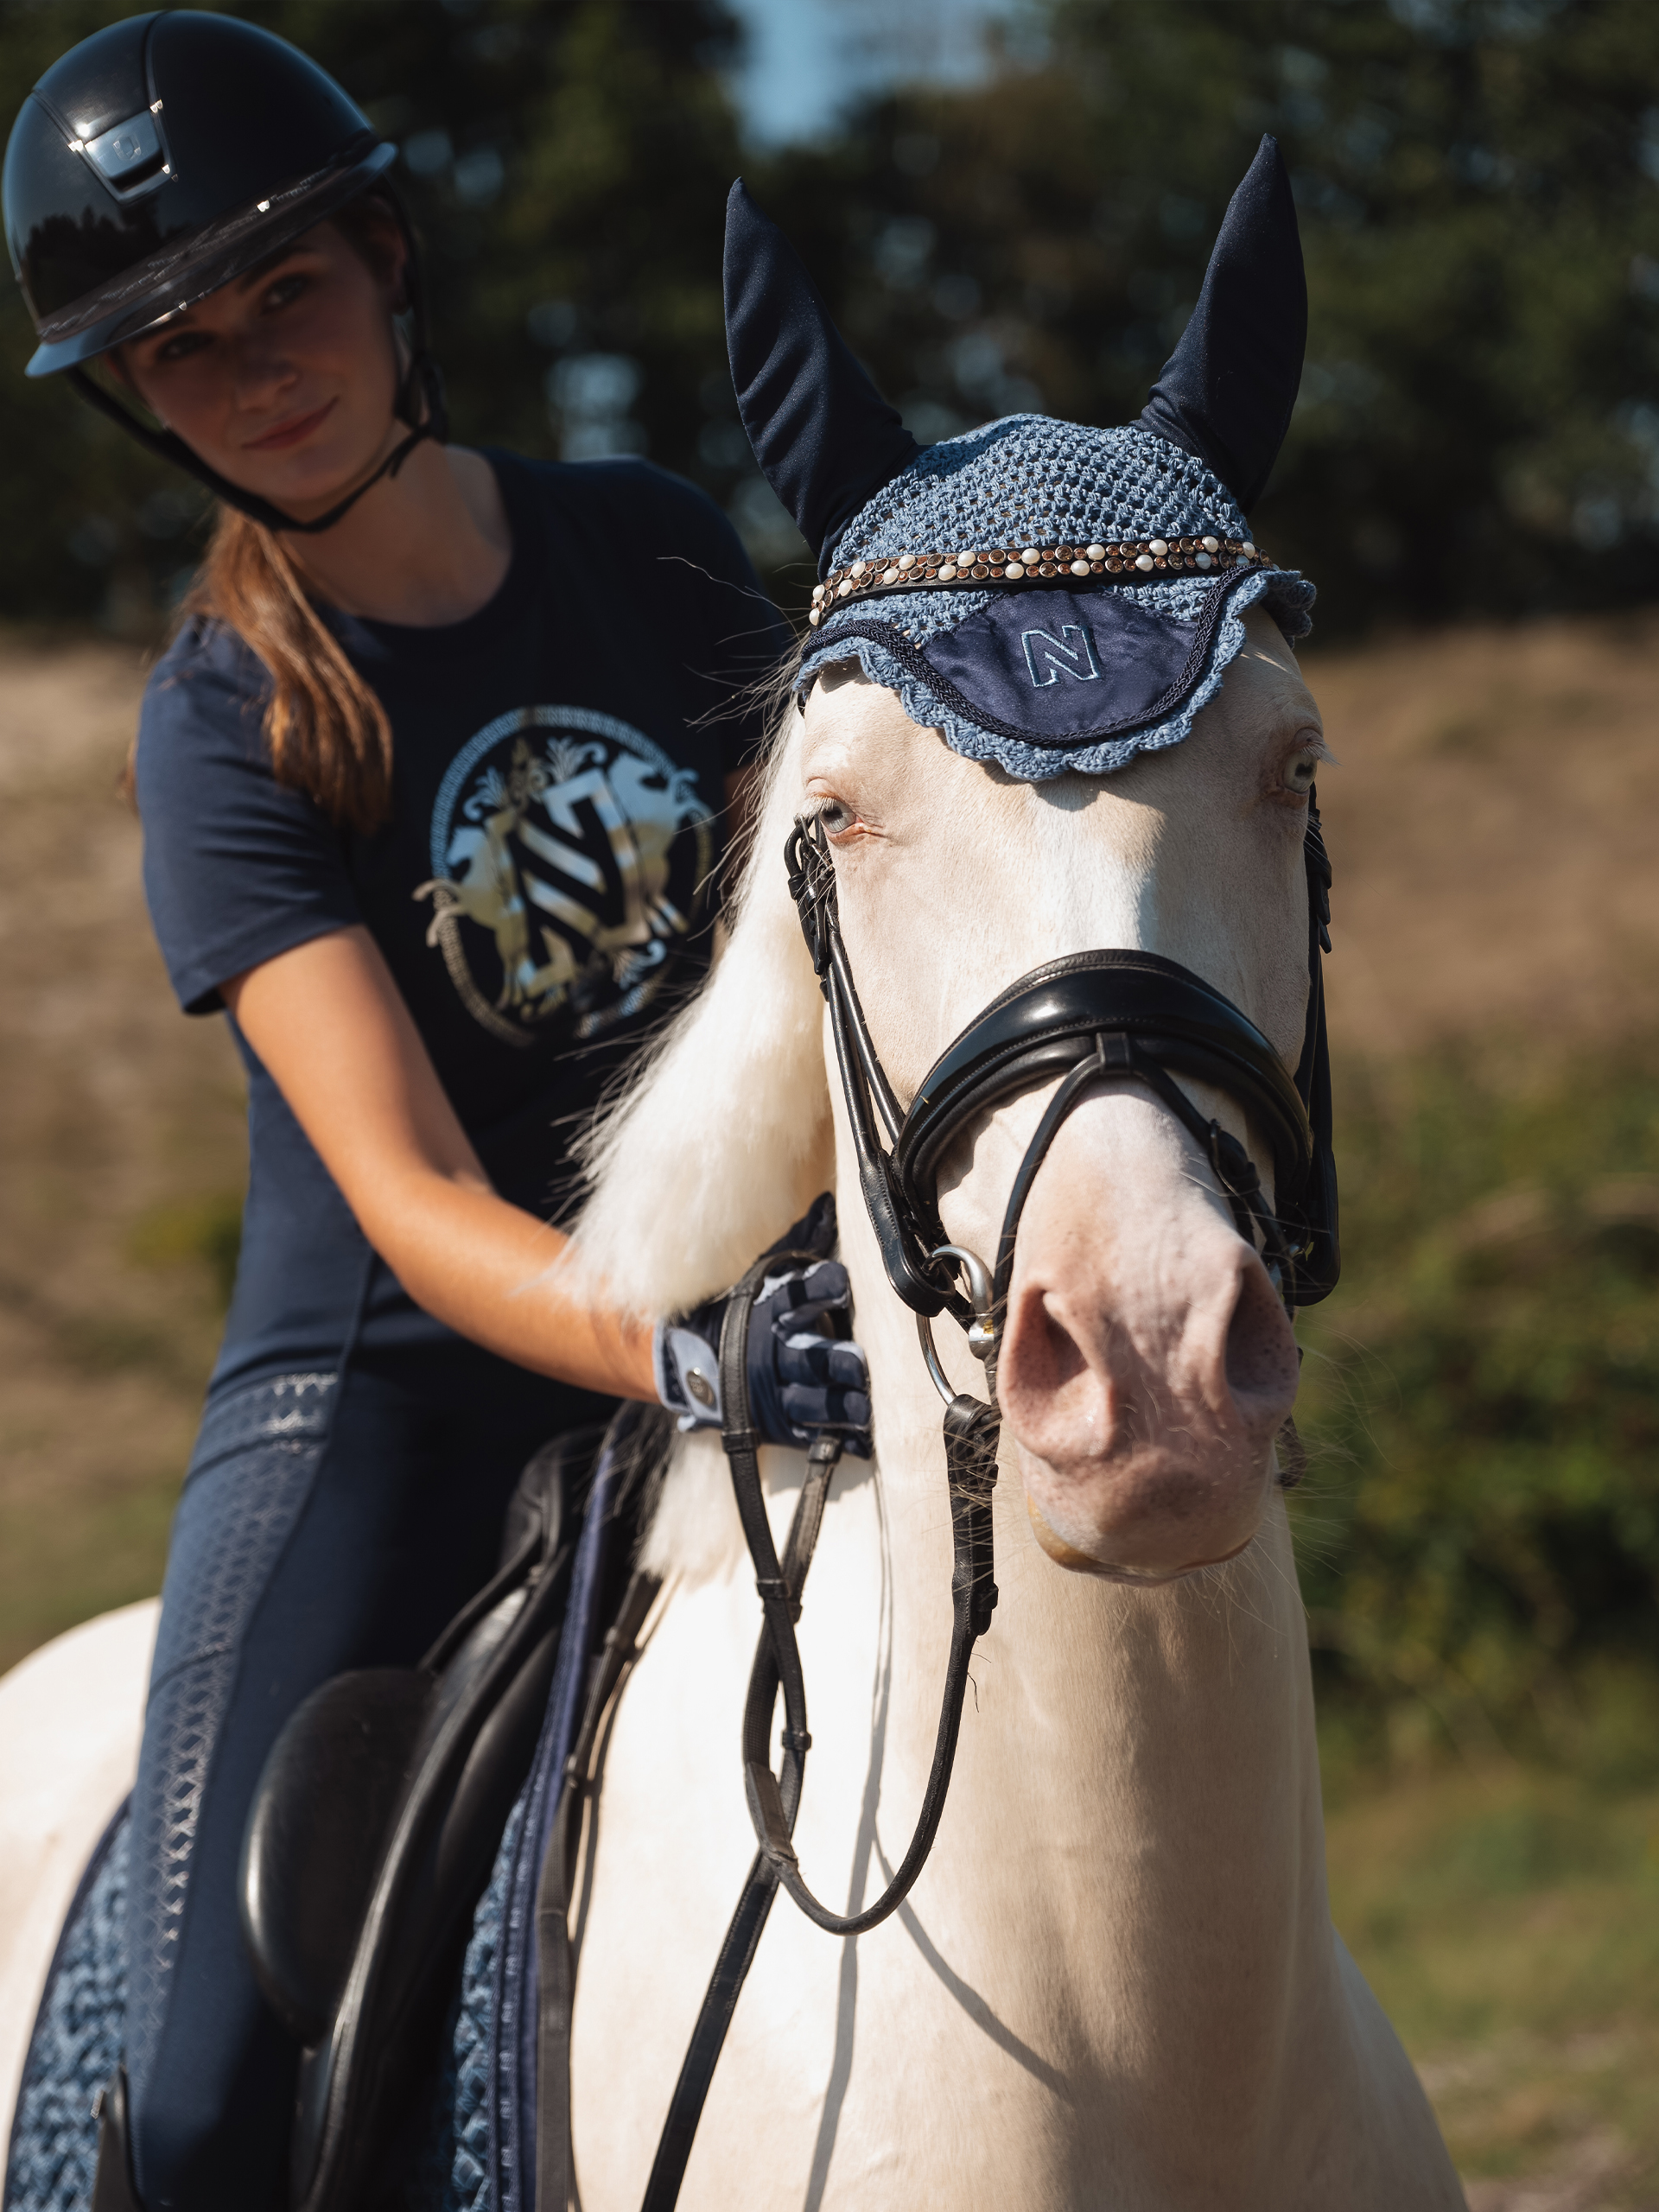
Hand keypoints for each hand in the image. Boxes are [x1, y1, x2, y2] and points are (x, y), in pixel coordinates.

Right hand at [653, 1194, 872, 1456]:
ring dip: (840, 1407)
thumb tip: (828, 1204)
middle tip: (860, 1362)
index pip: (793, 1295)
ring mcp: (775, 1394)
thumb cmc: (745, 1308)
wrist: (694, 1362)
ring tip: (867, 1407)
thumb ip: (802, 1242)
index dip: (818, 1287)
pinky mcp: (781, 1425)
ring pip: (810, 1403)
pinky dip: (840, 1439)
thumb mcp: (765, 1272)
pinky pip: (811, 1435)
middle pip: (803, 1357)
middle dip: (831, 1361)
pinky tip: (866, 1439)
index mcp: (767, 1311)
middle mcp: (770, 1354)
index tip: (843, 1280)